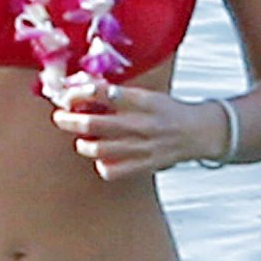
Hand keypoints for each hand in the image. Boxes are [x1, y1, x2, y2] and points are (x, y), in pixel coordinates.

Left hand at [50, 79, 228, 178]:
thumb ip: (115, 95)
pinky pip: (113, 170)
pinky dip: (102, 165)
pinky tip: (103, 158)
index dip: (79, 94)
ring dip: (83, 144)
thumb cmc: (166, 110)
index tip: (67, 95)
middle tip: (60, 117)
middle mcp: (142, 124)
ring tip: (82, 141)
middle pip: (94, 124)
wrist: (200, 132)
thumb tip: (79, 90)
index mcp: (143, 101)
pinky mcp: (146, 165)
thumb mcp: (145, 95)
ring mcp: (144, 147)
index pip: (104, 94)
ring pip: (99, 149)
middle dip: (69, 120)